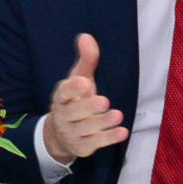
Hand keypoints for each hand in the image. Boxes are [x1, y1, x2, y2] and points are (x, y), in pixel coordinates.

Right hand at [38, 34, 127, 164]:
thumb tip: (86, 36)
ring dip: (102, 122)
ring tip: (118, 115)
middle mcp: (64, 116)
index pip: (64, 92)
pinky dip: (108, 139)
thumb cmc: (75, 102)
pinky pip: (95, 144)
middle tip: (104, 101)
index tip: (84, 82)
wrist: (60, 136)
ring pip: (86, 129)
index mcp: (62, 97)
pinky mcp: (82, 147)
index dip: (73, 88)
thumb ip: (85, 61)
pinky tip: (122, 132)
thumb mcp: (79, 80)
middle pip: (74, 112)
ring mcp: (72, 133)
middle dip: (88, 107)